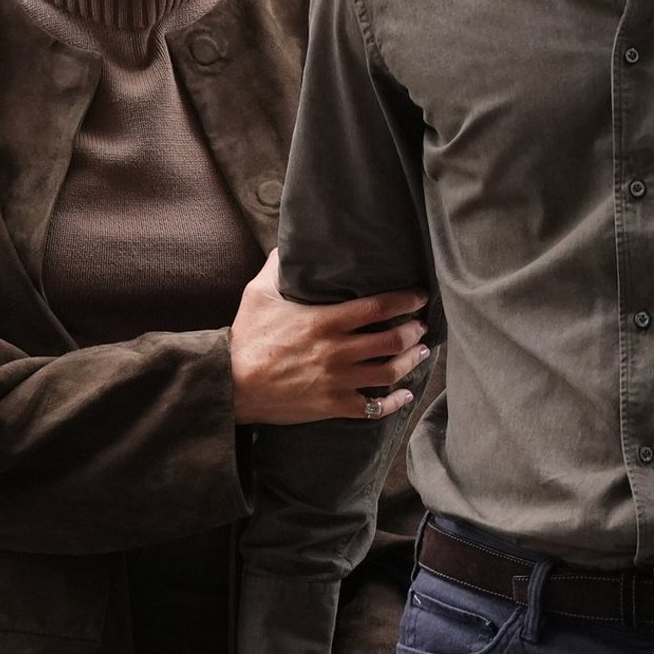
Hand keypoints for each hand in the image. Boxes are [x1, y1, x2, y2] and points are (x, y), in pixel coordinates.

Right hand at [231, 250, 429, 424]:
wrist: (231, 386)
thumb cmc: (246, 339)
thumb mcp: (258, 295)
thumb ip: (276, 267)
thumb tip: (288, 245)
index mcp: (325, 321)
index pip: (378, 307)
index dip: (406, 300)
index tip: (420, 296)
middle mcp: (337, 350)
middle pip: (392, 340)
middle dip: (414, 332)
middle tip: (422, 326)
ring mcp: (337, 380)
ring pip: (389, 372)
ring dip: (411, 361)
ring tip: (421, 352)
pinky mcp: (332, 405)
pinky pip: (373, 408)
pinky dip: (393, 401)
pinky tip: (403, 394)